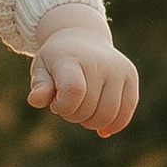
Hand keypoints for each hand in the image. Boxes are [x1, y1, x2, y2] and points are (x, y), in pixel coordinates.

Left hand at [27, 15, 139, 137]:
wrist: (83, 37)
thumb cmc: (58, 60)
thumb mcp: (41, 68)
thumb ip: (40, 86)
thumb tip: (36, 100)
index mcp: (72, 58)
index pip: (73, 91)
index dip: (63, 107)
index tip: (55, 104)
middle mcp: (98, 61)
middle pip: (89, 108)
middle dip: (74, 115)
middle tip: (68, 105)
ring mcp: (118, 68)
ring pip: (108, 114)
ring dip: (92, 122)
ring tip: (84, 109)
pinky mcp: (131, 76)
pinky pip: (126, 112)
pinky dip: (114, 125)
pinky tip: (102, 128)